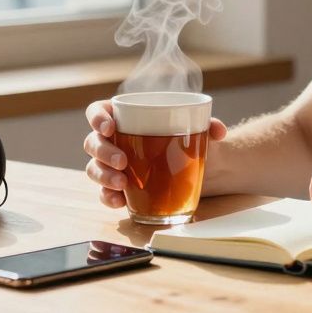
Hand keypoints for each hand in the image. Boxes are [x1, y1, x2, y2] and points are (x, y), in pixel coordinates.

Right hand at [83, 99, 227, 208]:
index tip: (110, 126)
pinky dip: (108, 197)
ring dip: (104, 176)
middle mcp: (114, 140)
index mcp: (125, 117)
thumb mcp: (199, 130)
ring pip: (94, 168)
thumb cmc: (189, 140)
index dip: (97, 117)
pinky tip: (120, 201)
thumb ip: (209, 125)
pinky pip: (104, 192)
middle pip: (93, 142)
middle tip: (122, 161)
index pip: (98, 111)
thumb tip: (218, 130)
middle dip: (103, 151)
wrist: (197, 169)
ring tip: (122, 184)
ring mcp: (113, 165)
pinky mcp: (118, 187)